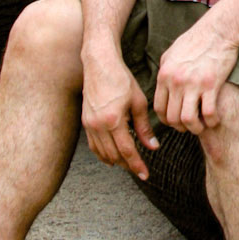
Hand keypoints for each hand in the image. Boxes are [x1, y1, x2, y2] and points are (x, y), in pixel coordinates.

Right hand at [81, 45, 158, 178]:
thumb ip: (144, 127)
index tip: (145, 174)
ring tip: (128, 164)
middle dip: (127, 165)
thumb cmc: (121, 80)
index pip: (127, 151)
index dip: (137, 165)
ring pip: (102, 153)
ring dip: (116, 161)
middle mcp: (98, 125)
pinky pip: (94, 146)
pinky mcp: (85, 122)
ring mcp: (89, 125)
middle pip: (114, 155)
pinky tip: (112, 156)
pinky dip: (103, 154)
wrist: (100, 65)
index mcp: (114, 120)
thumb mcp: (138, 102)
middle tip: (140, 170)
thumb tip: (153, 147)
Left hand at [153, 19, 238, 133]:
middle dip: (181, 127)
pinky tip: (214, 119)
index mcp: (164, 75)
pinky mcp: (211, 84)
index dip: (167, 120)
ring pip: (188, 120)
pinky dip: (211, 121)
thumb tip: (161, 85)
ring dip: (195, 128)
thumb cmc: (196, 39)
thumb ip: (164, 70)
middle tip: (190, 126)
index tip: (175, 122)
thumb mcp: (172, 53)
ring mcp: (193, 84)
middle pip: (172, 117)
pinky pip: (209, 113)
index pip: (159, 108)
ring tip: (201, 126)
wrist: (218, 30)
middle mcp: (176, 81)